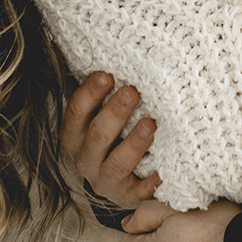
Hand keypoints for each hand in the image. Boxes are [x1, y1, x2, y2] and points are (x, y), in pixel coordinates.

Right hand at [61, 70, 161, 210]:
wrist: (127, 180)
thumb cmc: (117, 134)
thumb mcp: (101, 111)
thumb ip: (100, 88)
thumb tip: (100, 43)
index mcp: (75, 137)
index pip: (75, 113)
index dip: (89, 94)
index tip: (108, 75)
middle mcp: (86, 161)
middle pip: (96, 137)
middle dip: (114, 113)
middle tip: (132, 92)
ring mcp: (107, 182)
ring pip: (117, 165)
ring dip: (133, 144)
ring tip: (150, 124)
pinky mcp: (131, 198)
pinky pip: (142, 191)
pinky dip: (154, 180)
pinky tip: (166, 166)